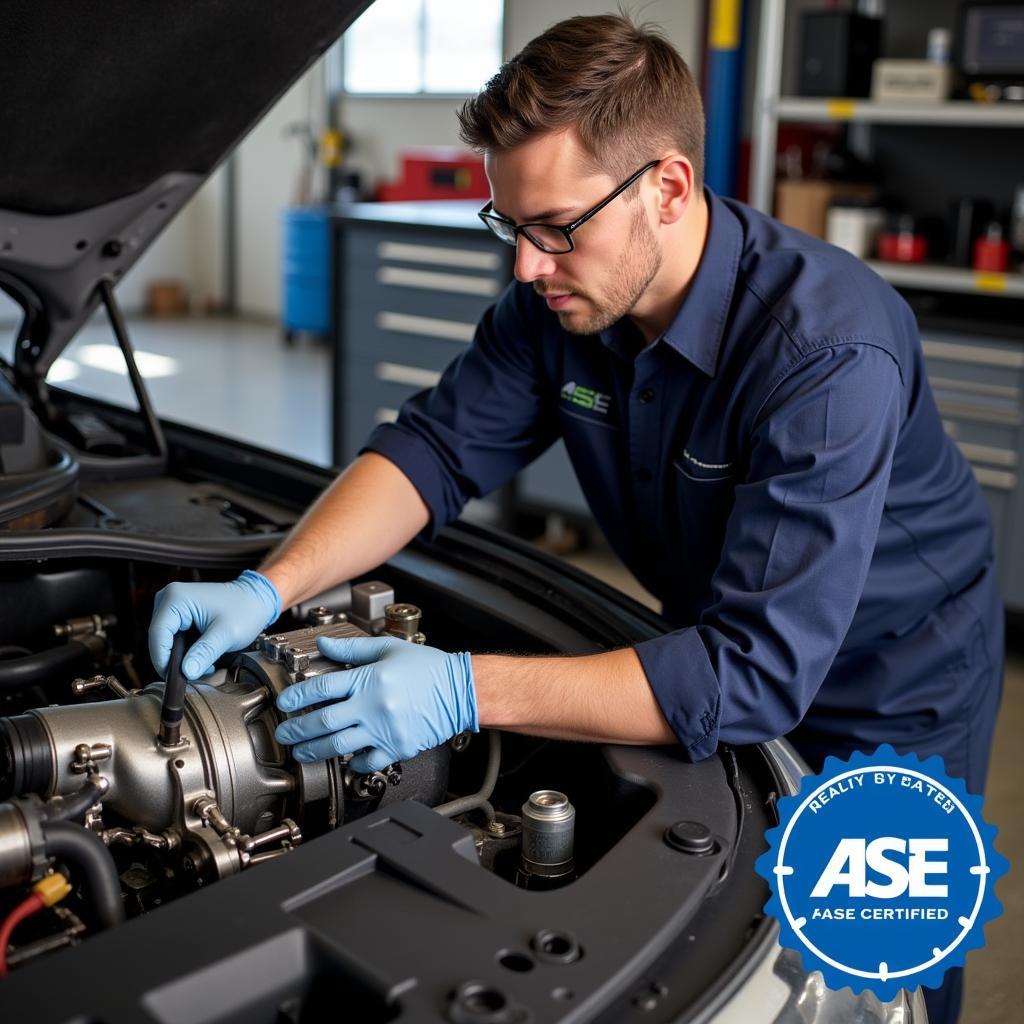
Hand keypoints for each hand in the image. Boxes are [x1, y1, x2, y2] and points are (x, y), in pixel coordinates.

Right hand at [149, 570, 281, 679]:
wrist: (256, 599)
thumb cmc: (245, 609)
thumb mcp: (226, 634)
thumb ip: (204, 653)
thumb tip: (186, 671)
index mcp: (176, 598)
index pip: (157, 635)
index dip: (162, 660)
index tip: (174, 678)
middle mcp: (169, 598)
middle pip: (159, 639)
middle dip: (174, 660)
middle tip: (194, 673)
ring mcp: (173, 605)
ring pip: (166, 641)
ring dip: (181, 656)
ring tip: (202, 664)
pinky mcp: (179, 613)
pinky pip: (174, 637)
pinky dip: (185, 650)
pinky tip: (200, 656)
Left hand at [274, 635, 476, 772]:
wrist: (460, 690)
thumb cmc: (428, 668)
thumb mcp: (389, 648)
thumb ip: (352, 647)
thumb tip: (323, 643)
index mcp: (370, 679)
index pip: (322, 688)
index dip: (297, 695)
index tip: (284, 701)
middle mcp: (373, 706)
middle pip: (323, 721)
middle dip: (297, 729)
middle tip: (284, 733)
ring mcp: (384, 730)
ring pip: (339, 746)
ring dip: (314, 750)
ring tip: (301, 752)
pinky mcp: (397, 747)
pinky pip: (367, 762)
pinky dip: (352, 764)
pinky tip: (344, 760)